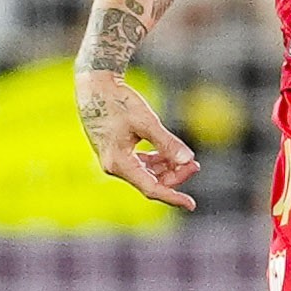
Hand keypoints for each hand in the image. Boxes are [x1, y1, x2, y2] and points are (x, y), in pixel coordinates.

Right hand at [77, 69, 198, 211]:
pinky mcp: (117, 151)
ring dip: (167, 168)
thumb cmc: (118, 102)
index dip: (173, 197)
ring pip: (147, 173)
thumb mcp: (146, 122)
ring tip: (187, 159)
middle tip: (195, 164)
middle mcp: (115, 166)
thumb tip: (188, 160)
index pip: (151, 188)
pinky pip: (141, 164)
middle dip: (174, 175)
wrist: (95, 86)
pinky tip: (169, 154)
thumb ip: (167, 143)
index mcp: (119, 164)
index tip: (191, 204)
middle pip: (151, 181)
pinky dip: (157, 161)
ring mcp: (115, 160)